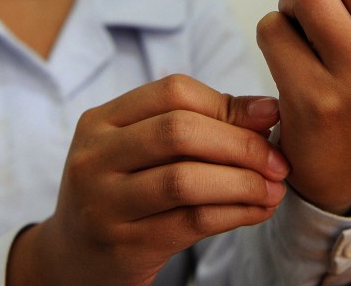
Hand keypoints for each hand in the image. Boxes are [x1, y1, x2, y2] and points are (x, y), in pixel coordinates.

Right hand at [7, 75, 289, 285]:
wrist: (72, 258)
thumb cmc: (124, 191)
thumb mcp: (144, 149)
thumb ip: (198, 123)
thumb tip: (268, 109)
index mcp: (100, 120)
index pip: (172, 92)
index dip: (227, 103)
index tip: (270, 118)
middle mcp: (94, 158)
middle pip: (179, 131)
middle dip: (240, 143)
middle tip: (278, 160)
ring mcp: (104, 203)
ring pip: (185, 180)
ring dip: (242, 182)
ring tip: (274, 188)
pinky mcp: (123, 246)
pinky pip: (190, 222)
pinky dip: (234, 214)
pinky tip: (258, 211)